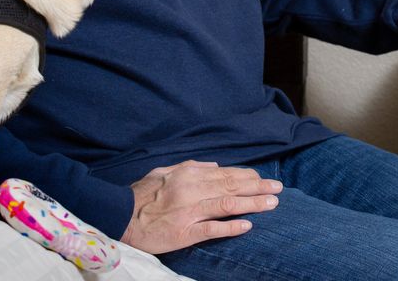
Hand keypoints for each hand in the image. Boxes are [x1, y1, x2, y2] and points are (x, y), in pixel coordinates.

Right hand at [121, 160, 281, 253]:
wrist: (120, 217)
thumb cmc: (142, 195)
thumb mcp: (165, 171)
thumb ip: (191, 167)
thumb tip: (215, 166)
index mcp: (188, 173)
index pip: (225, 174)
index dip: (247, 176)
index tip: (263, 178)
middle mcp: (191, 190)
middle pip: (232, 187)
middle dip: (258, 187)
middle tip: (278, 188)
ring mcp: (189, 211)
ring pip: (227, 205)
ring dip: (253, 204)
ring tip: (272, 204)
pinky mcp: (184, 232)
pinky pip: (212, 229)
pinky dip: (231, 226)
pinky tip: (248, 225)